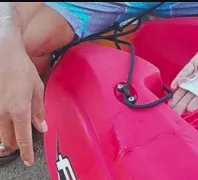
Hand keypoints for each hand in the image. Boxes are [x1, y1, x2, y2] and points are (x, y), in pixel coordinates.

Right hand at [0, 45, 46, 165]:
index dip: (26, 153)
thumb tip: (41, 127)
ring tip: (17, 128)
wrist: (3, 53)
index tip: (29, 160)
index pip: (23, 139)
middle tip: (24, 142)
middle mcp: (3, 112)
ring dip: (8, 135)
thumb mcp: (38, 89)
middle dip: (17, 145)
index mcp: (19, 110)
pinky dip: (2, 123)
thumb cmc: (22, 69)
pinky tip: (8, 117)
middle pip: (8, 139)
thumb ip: (39, 111)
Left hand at [168, 40, 197, 114]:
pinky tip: (173, 86)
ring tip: (170, 106)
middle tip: (174, 113)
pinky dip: (180, 78)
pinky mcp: (195, 65)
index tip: (191, 108)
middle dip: (184, 103)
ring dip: (179, 95)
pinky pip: (186, 72)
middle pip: (194, 94)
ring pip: (188, 86)